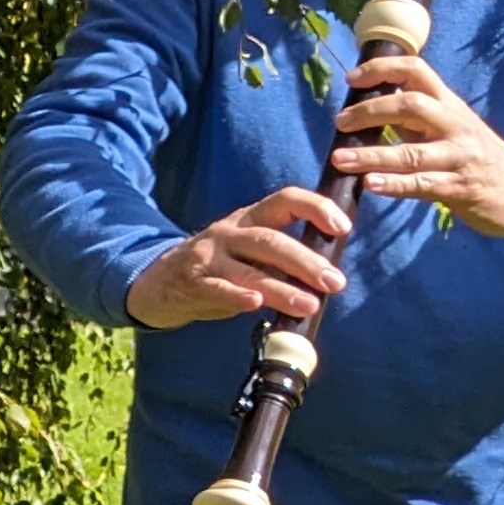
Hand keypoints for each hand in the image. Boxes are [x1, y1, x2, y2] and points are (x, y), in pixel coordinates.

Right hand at [124, 187, 351, 328]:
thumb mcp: (248, 249)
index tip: (343, 227)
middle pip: (270, 240)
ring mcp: (208, 257)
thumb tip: (330, 271)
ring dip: (282, 288)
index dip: (315, 208)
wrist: (160, 281)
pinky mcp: (193, 283)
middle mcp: (228, 232)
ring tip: (309, 304)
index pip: (285, 200)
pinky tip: (255, 303)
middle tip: (335, 282)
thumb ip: (281, 256)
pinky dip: (237, 296)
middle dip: (306, 261)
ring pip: (249, 269)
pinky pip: (217, 288)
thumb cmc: (220, 266)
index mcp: (249, 218)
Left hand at [330, 54, 503, 236]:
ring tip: (341, 158)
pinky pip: (423, 184)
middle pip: (411, 105)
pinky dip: (395, 184)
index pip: (416, 70)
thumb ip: (414, 119)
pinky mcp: (461, 188)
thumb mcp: (449, 128)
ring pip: (412, 152)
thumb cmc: (476, 157)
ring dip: (372, 155)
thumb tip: (365, 111)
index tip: (352, 79)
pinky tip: (371, 184)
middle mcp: (454, 125)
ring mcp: (459, 157)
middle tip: (340, 122)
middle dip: (370, 111)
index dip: (382, 69)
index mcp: (449, 105)